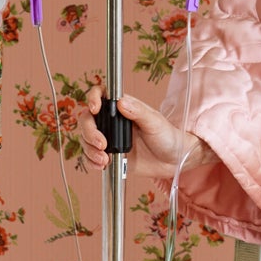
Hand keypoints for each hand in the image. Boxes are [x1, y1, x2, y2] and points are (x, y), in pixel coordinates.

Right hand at [77, 91, 210, 178]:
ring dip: (90, 150)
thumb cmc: (168, 136)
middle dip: (89, 133)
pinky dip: (91, 161)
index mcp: (122, 107)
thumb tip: (121, 102)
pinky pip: (91, 157)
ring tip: (105, 160)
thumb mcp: (155, 122)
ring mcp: (110, 139)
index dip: (93, 99)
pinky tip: (102, 164)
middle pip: (87, 120)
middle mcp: (113, 122)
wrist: (174, 160)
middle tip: (102, 145)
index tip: (95, 109)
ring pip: (86, 140)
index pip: (100, 96)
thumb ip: (139, 112)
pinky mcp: (109, 155)